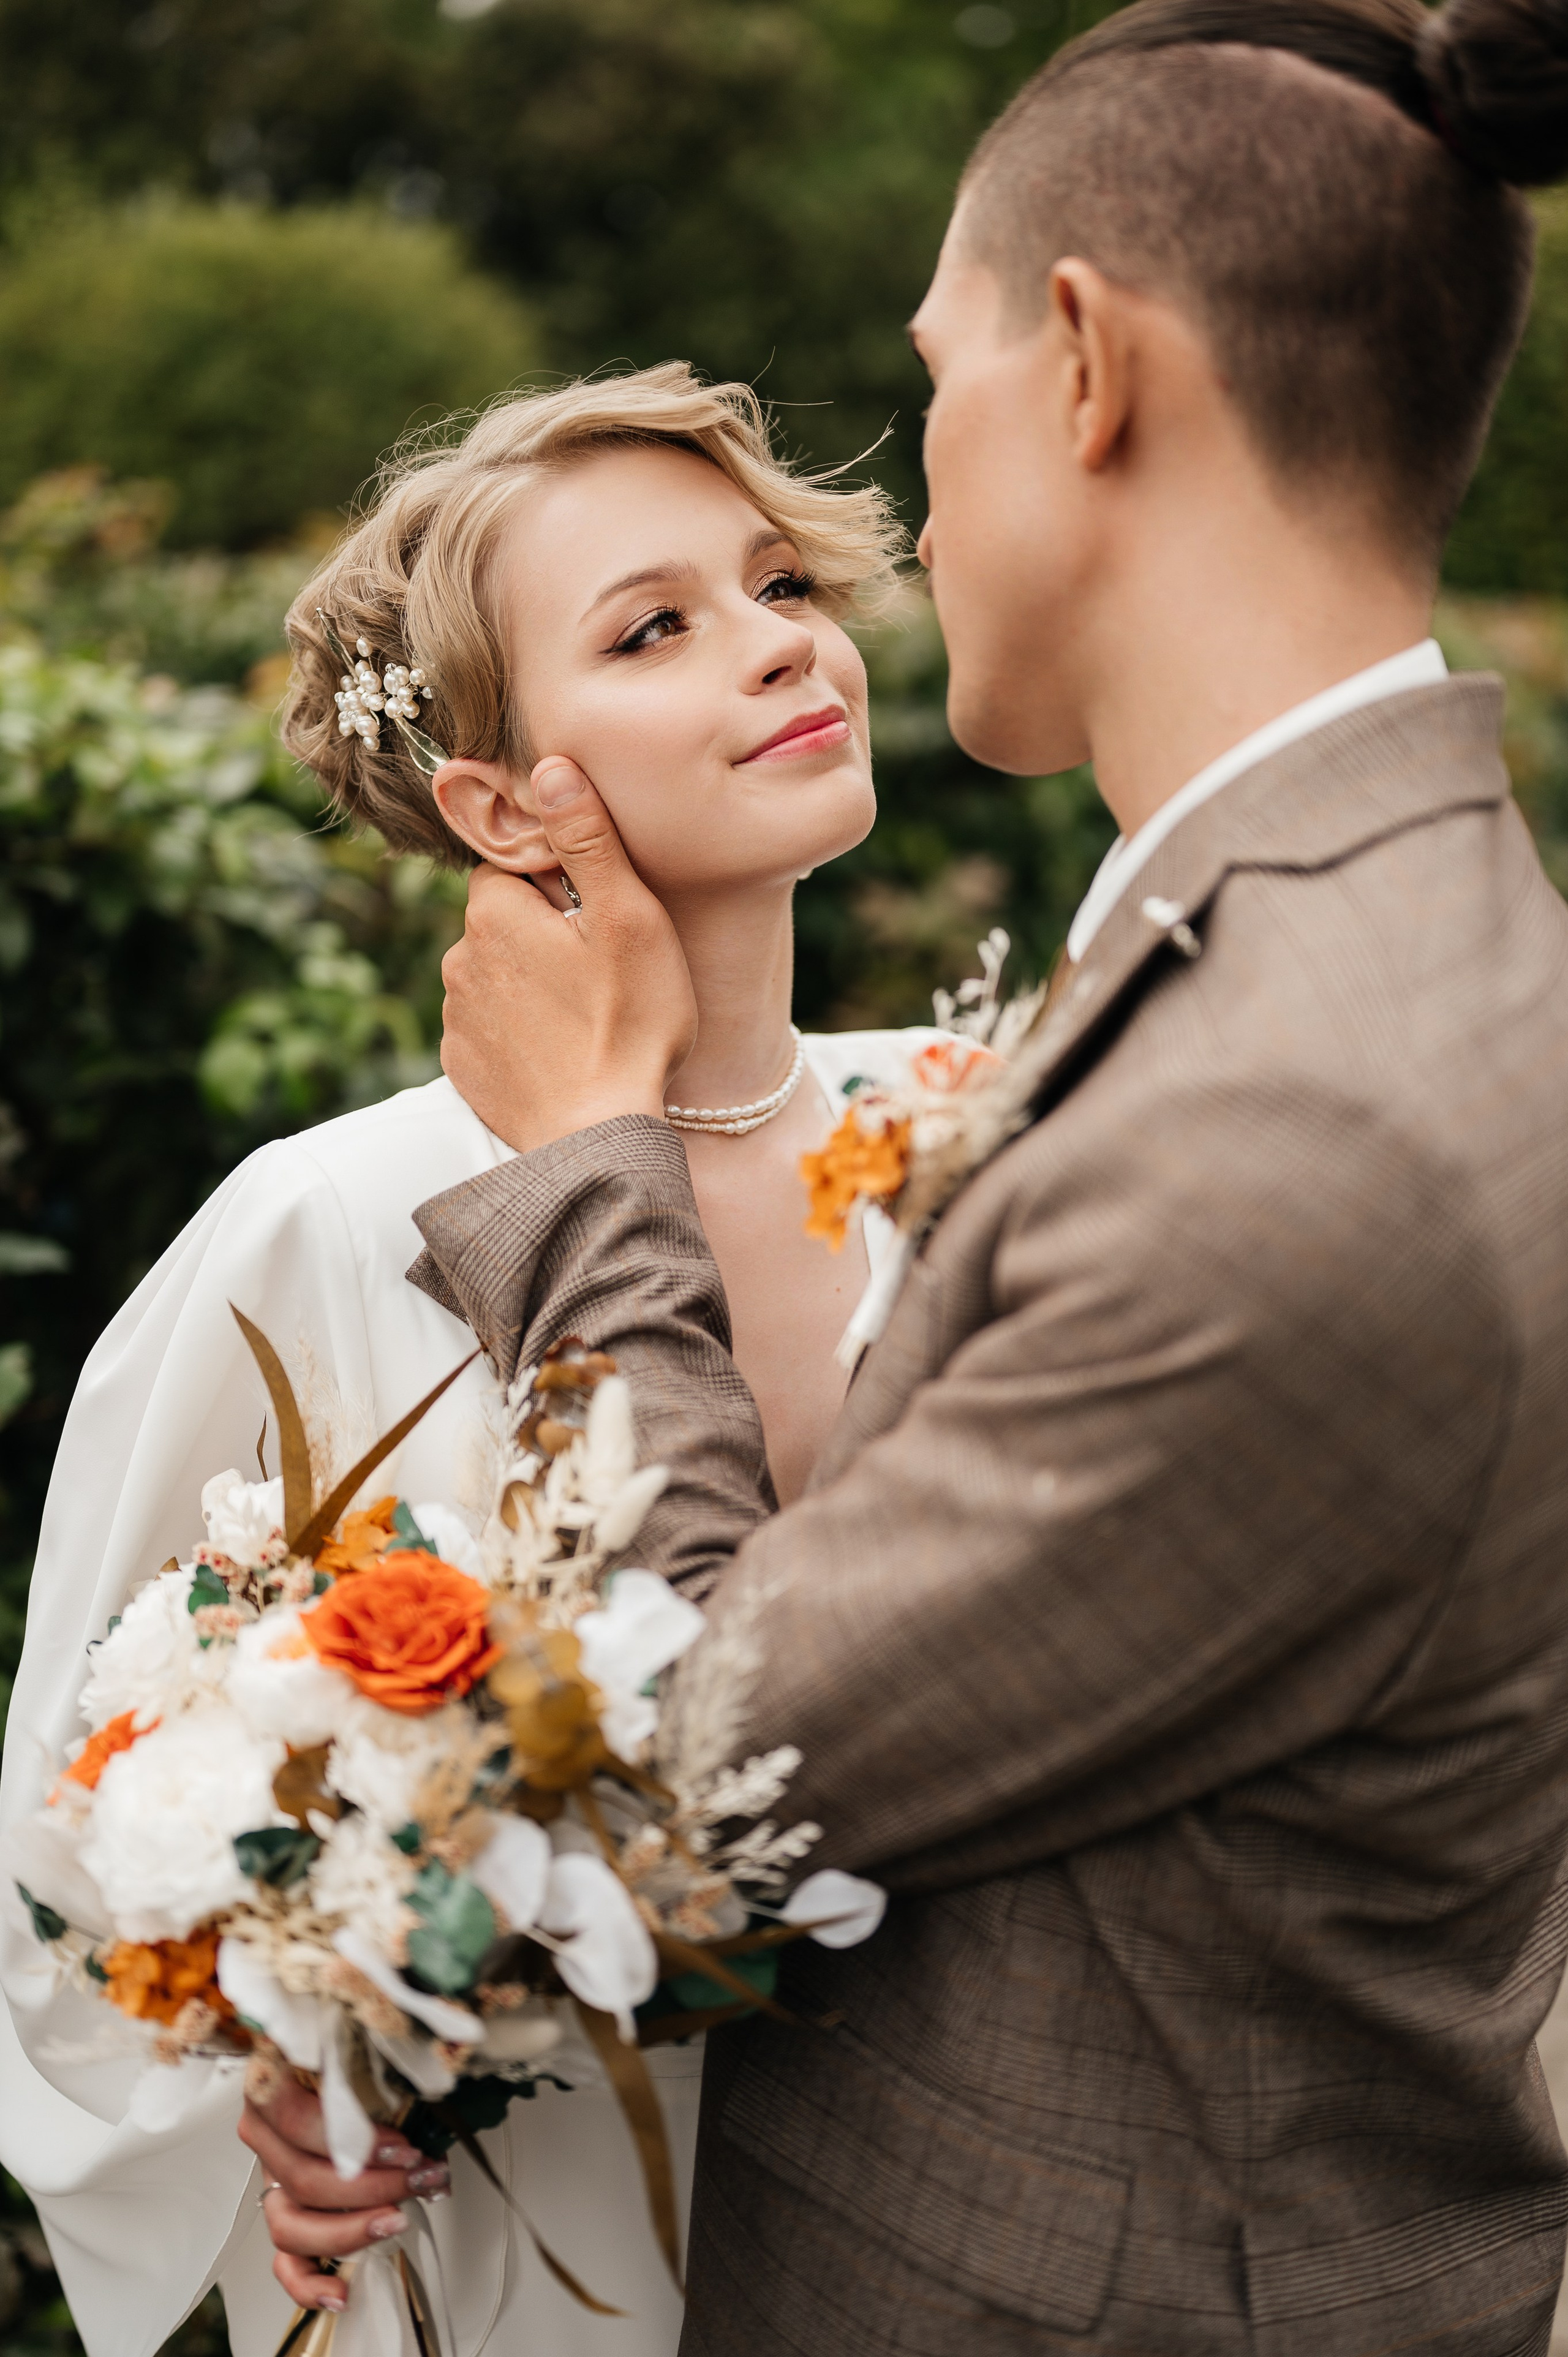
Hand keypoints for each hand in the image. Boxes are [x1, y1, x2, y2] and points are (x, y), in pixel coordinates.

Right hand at [239, 2074, 448, 2311]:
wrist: (333, 2066)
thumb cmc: (350, 2059)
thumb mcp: (362, 2048)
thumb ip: (378, 2065)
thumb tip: (425, 2092)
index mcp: (271, 2083)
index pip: (295, 2120)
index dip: (350, 2141)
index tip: (399, 2148)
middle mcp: (266, 2134)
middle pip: (301, 2179)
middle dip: (369, 2186)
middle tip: (415, 2178)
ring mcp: (272, 2178)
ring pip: (291, 2225)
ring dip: (349, 2230)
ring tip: (395, 2221)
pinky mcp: (285, 2214)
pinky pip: (285, 2262)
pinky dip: (311, 2283)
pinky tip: (341, 2289)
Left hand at [440, 758, 697, 1152]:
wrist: (599, 1137)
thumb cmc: (629, 1024)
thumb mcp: (627, 918)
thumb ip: (587, 837)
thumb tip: (549, 767)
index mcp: (494, 912)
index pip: (514, 865)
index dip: (561, 883)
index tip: (598, 916)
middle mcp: (459, 959)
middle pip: (504, 920)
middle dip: (544, 932)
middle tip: (603, 970)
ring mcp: (456, 1018)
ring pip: (495, 974)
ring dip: (531, 983)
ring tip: (588, 1017)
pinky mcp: (463, 1067)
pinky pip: (490, 1028)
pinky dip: (520, 1033)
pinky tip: (562, 1052)